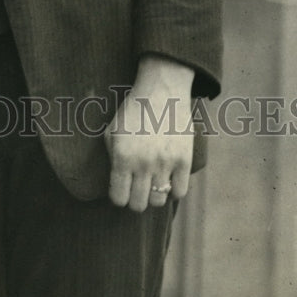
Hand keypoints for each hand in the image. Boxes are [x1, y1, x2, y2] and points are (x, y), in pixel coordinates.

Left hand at [105, 55, 194, 211]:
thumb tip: (117, 183)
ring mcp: (165, 164)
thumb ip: (112, 159)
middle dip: (135, 199)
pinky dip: (173, 189)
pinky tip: (168, 178)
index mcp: (122, 156)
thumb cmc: (132, 111)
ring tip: (152, 182)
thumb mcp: (112, 131)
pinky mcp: (184, 161)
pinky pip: (180, 192)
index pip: (118, 198)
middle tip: (137, 188)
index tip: (121, 189)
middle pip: (138, 205)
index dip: (118, 196)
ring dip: (154, 194)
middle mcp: (142, 164)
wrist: (161, 92)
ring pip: (158, 201)